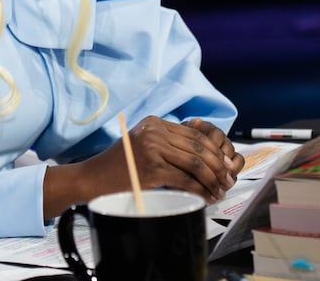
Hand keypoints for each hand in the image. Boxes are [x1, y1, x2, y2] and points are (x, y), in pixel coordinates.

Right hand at [93, 116, 242, 203]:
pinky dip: (200, 189)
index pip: (195, 134)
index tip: (225, 165)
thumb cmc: (118, 167)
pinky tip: (205, 196)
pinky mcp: (152, 167)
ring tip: (219, 190)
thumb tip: (202, 156)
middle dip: (217, 165)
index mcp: (154, 122)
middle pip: (198, 146)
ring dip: (212, 179)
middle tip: (227, 180)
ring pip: (195, 162)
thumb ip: (166, 144)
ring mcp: (152, 147)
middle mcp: (154, 131)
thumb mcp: (142, 145)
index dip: (214, 150)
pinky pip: (185, 179)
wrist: (92, 178)